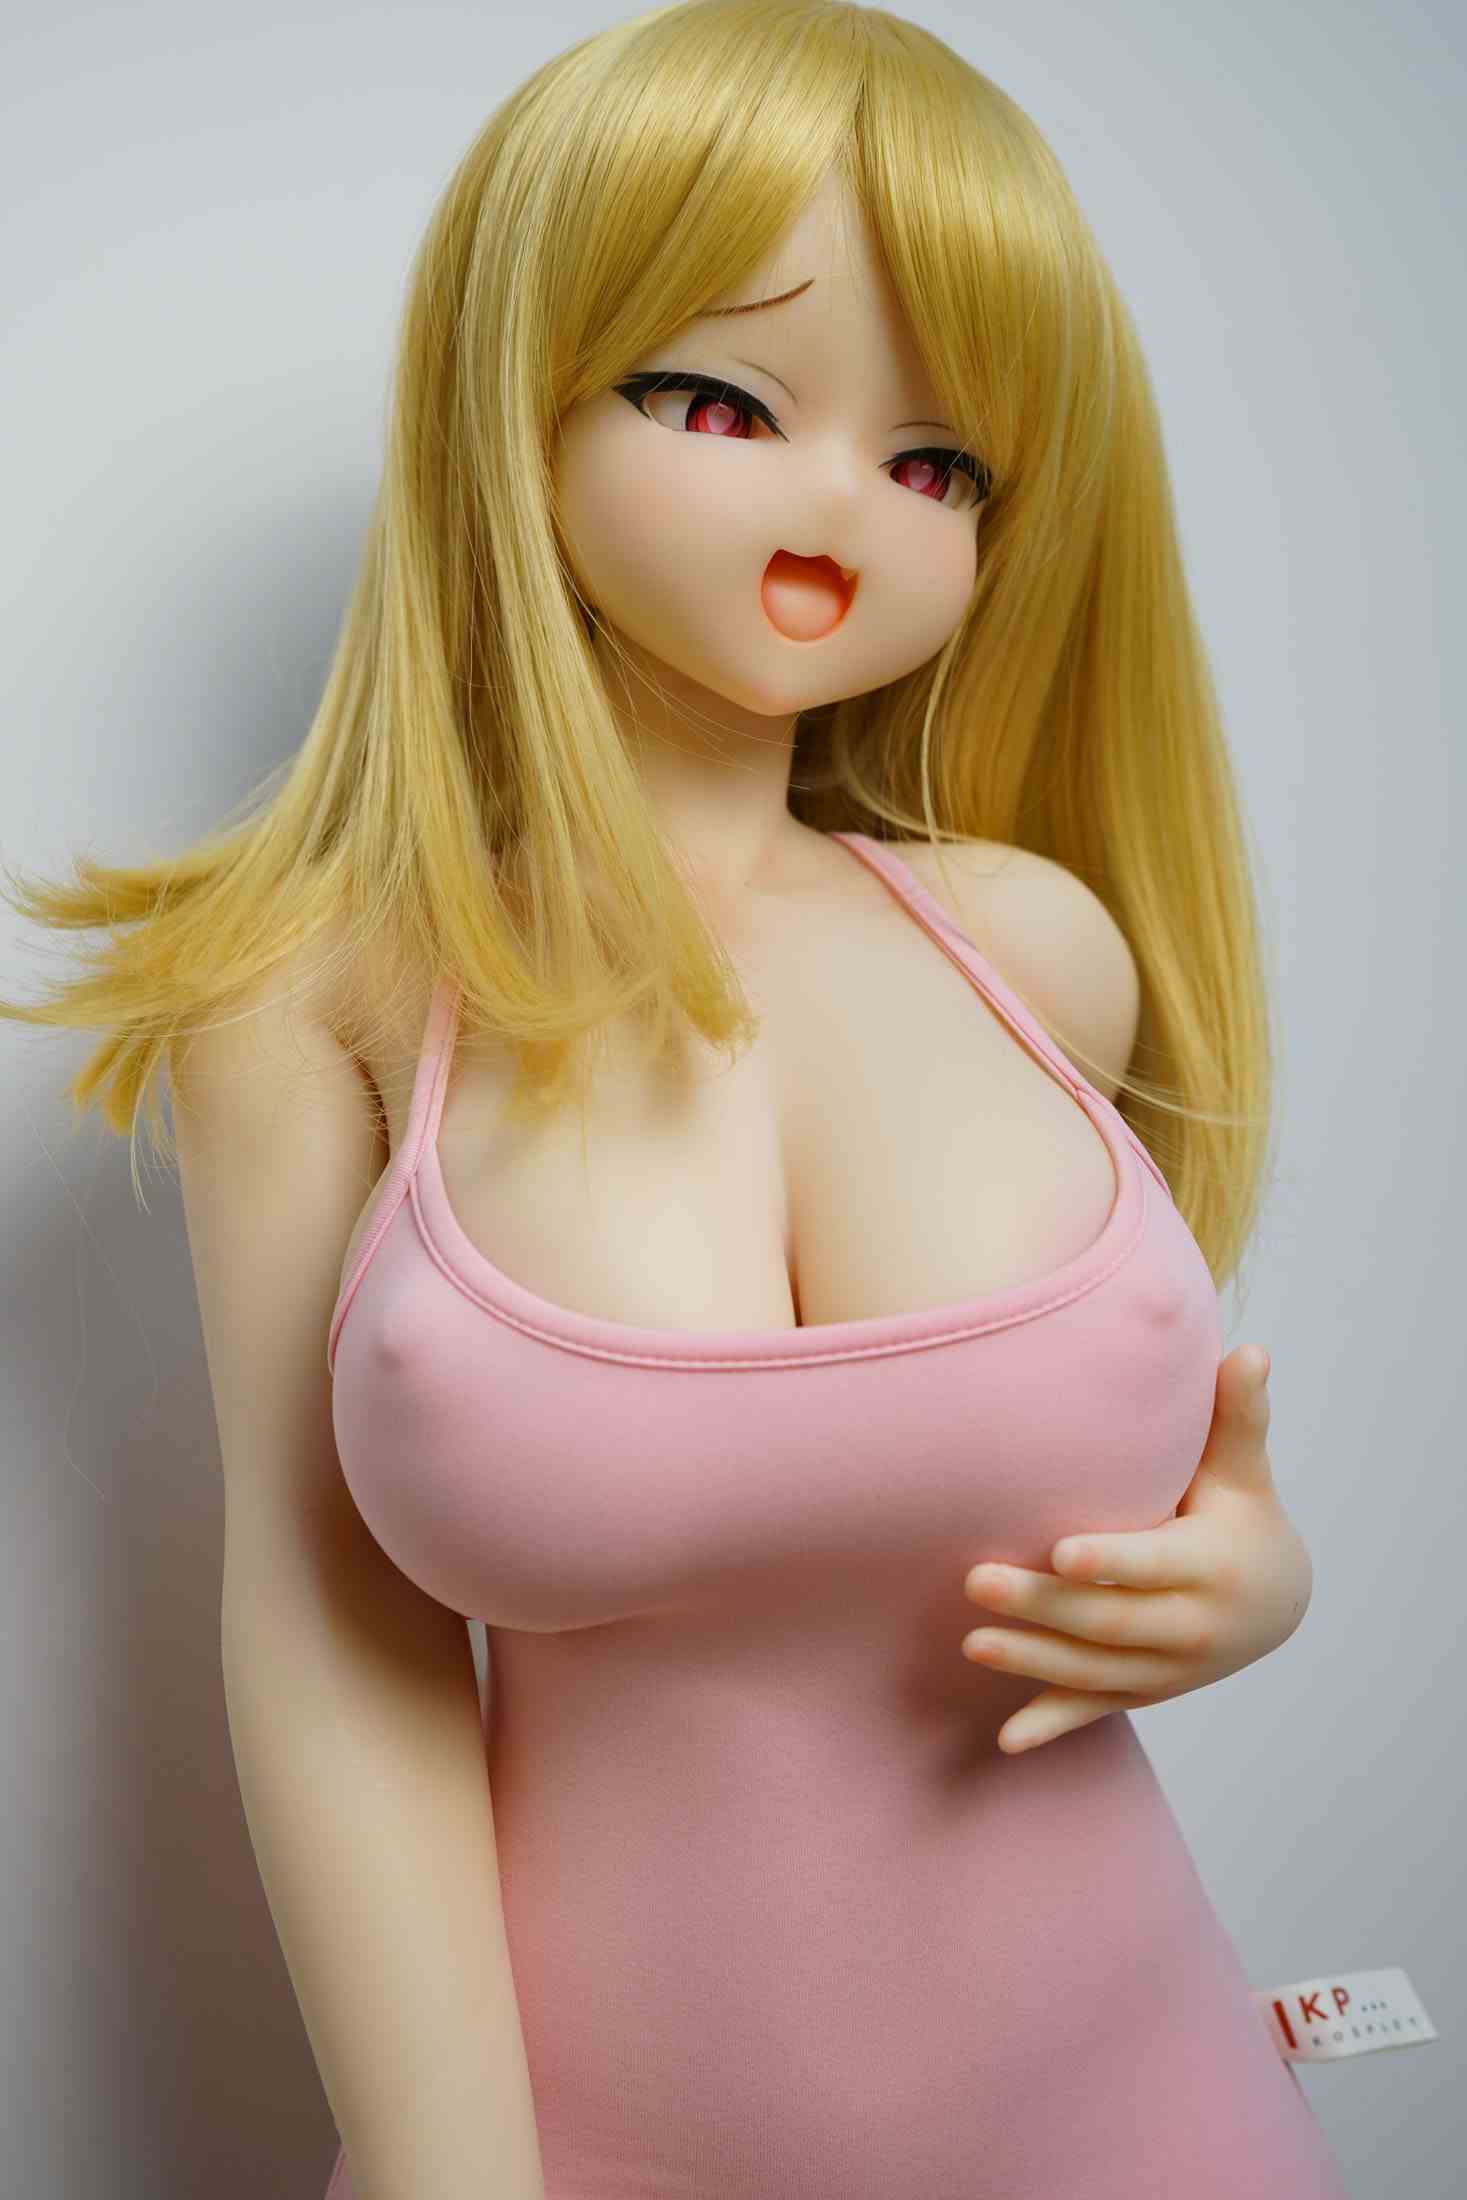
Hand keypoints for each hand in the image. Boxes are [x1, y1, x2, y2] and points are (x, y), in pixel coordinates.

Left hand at [960, 1344, 1312, 1753]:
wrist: (1279, 1601)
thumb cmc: (1242, 1512)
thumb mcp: (1244, 1470)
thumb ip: (1238, 1416)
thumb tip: (1251, 1351)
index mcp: (1212, 1565)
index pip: (1154, 1566)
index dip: (1110, 1562)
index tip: (1060, 1551)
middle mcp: (1192, 1627)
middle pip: (1107, 1621)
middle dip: (1040, 1605)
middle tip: (974, 1579)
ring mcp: (1168, 1668)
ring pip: (1093, 1671)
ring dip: (1031, 1661)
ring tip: (971, 1641)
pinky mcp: (1146, 1690)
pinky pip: (1095, 1709)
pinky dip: (1052, 1724)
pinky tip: (1005, 1741)